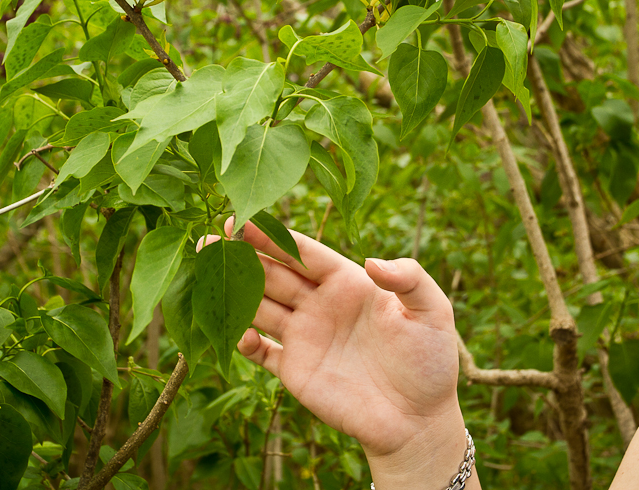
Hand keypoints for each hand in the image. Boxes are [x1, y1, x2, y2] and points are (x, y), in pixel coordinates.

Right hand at [197, 218, 467, 478]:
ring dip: (233, 291)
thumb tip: (371, 262)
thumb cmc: (431, 360)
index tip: (242, 220)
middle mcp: (320, 303)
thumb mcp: (432, 311)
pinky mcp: (294, 369)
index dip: (273, 235)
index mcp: (349, 281)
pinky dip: (243, 340)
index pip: (302, 252)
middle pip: (273, 272)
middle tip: (209, 240)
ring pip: (260, 305)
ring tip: (205, 275)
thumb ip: (409, 279)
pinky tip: (236, 331)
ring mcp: (305, 335)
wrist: (418, 419)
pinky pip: (259, 351)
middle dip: (241, 256)